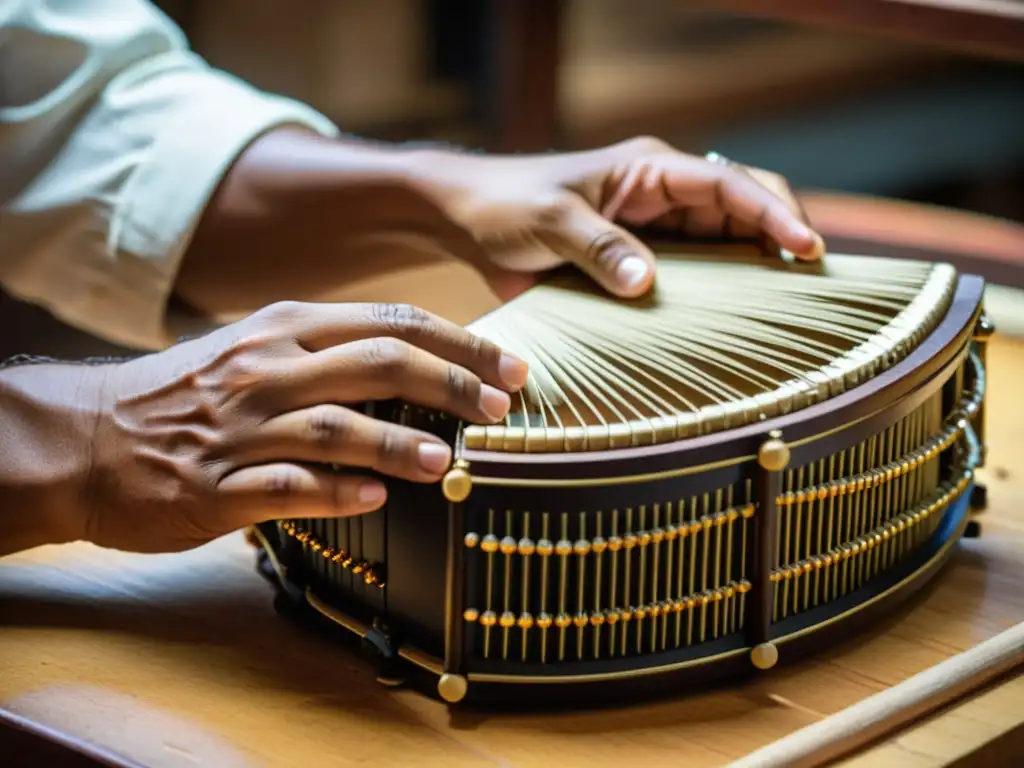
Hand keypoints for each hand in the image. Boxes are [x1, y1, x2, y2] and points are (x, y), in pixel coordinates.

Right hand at [10, 302, 527, 554]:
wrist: (88, 435)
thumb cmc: (190, 393)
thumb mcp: (258, 348)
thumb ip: (332, 352)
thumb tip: (423, 366)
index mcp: (285, 328)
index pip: (390, 322)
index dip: (458, 345)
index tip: (509, 369)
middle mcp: (266, 369)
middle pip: (376, 363)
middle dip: (448, 383)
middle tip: (500, 408)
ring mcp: (239, 428)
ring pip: (335, 426)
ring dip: (398, 443)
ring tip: (449, 462)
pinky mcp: (213, 486)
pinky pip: (284, 487)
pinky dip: (334, 493)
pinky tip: (373, 503)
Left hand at [422, 136, 824, 300]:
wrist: (468, 220)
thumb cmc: (507, 205)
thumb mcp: (550, 220)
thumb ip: (598, 246)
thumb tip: (646, 282)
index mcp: (650, 170)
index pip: (731, 184)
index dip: (774, 214)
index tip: (806, 249)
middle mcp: (662, 197)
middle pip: (743, 214)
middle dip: (781, 242)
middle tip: (815, 286)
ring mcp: (653, 232)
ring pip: (724, 248)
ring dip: (754, 275)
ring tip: (791, 313)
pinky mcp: (636, 264)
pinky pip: (691, 279)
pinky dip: (716, 298)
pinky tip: (734, 327)